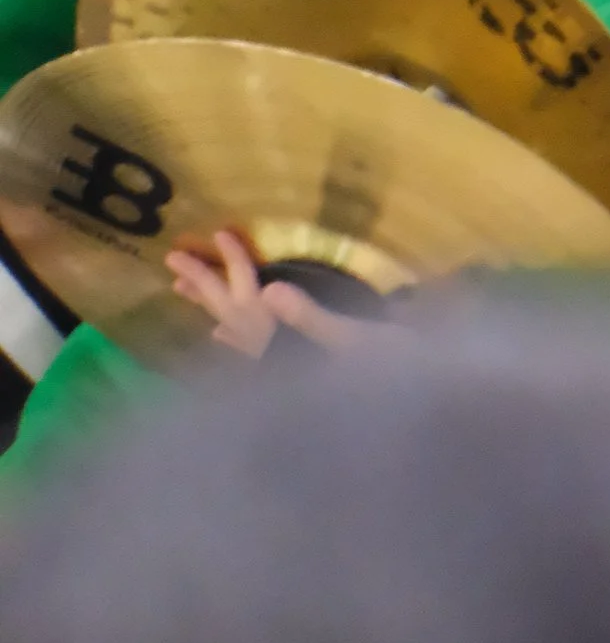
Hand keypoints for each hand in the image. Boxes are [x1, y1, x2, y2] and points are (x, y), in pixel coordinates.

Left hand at [166, 229, 402, 359]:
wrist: (402, 409)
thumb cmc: (383, 369)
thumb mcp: (350, 339)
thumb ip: (309, 318)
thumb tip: (270, 291)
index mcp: (285, 336)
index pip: (252, 293)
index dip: (235, 262)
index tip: (220, 233)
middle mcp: (273, 349)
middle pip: (230, 311)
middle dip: (205, 284)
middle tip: (173, 261)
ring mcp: (278, 362)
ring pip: (233, 329)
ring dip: (211, 307)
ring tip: (183, 290)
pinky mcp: (290, 370)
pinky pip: (248, 350)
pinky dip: (232, 339)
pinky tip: (220, 336)